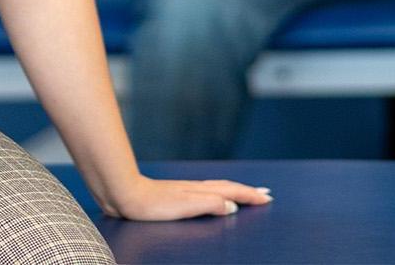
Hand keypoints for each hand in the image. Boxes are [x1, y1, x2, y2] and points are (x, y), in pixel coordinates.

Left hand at [102, 174, 272, 220]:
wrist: (127, 194)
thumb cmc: (154, 203)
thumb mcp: (185, 206)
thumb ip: (210, 205)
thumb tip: (231, 207)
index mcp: (201, 192)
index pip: (232, 192)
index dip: (250, 195)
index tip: (267, 198)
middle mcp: (196, 188)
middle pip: (227, 188)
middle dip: (246, 192)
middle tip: (264, 195)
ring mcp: (186, 191)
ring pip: (217, 189)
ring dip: (234, 192)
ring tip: (244, 195)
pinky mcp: (176, 196)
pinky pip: (206, 193)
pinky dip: (218, 194)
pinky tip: (212, 198)